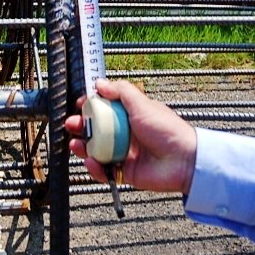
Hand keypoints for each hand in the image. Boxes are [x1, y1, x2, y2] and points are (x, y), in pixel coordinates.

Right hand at [65, 79, 197, 194]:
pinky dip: (95, 167)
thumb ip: (121, 91)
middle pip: (97, 129)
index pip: (105, 109)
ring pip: (97, 150)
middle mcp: (126, 133)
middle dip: (82, 126)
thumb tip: (99, 83)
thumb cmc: (167, 129)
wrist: (183, 160)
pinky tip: (91, 161)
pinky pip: (104, 170)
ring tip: (76, 144)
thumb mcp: (142, 104)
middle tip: (72, 124)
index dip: (90, 107)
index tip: (79, 104)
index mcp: (131, 115)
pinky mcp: (125, 172)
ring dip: (83, 146)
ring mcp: (124, 153)